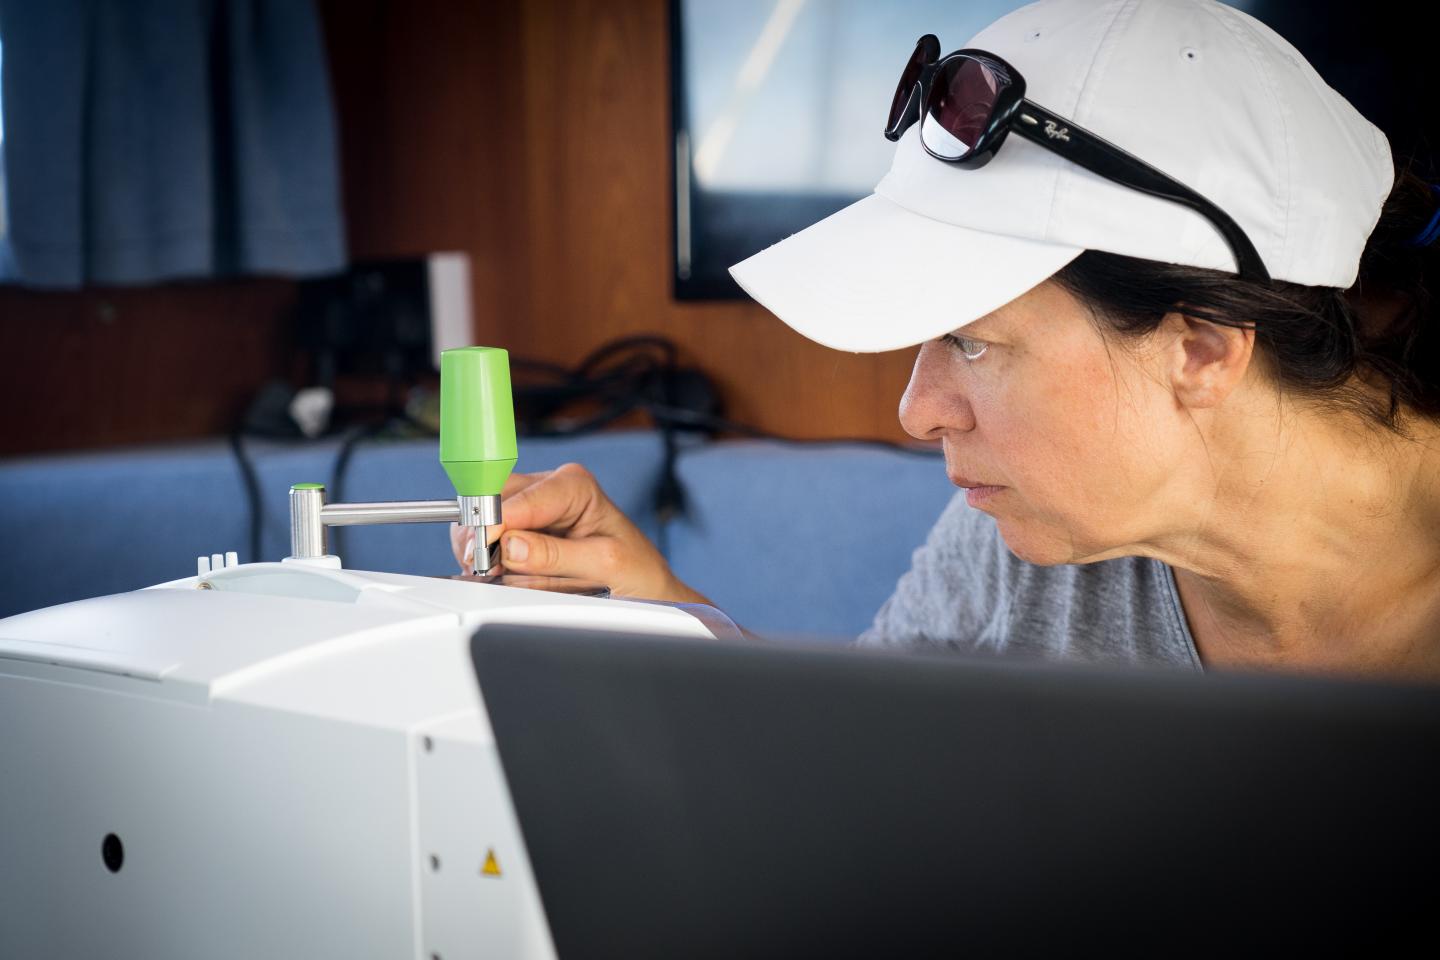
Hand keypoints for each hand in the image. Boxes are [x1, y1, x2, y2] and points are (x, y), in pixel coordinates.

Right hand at [449, 462, 710, 603]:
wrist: (645, 589)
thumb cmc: (636, 570)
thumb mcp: (604, 564)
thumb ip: (556, 555)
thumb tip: (510, 545)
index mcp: (574, 485)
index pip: (522, 497)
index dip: (498, 522)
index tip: (485, 550)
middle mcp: (550, 489)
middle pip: (495, 501)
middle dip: (485, 536)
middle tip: (486, 568)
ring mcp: (533, 510)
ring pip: (484, 520)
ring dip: (482, 549)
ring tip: (497, 574)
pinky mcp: (521, 532)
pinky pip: (487, 539)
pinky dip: (485, 558)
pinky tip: (498, 574)